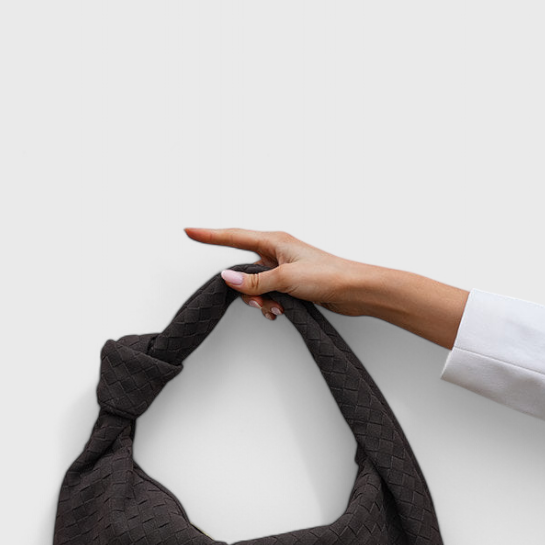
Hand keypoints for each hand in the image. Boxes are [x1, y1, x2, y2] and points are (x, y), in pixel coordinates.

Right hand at [183, 227, 375, 319]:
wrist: (355, 290)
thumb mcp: (285, 279)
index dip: (209, 235)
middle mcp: (277, 252)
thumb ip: (254, 280)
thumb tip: (228, 278)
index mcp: (274, 242)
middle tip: (259, 301)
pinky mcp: (291, 284)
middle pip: (243, 269)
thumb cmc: (328, 276)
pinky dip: (271, 305)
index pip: (233, 236)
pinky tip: (282, 312)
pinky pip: (268, 295)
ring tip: (278, 309)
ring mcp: (283, 269)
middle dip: (246, 289)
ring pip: (255, 286)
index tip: (189, 231)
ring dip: (261, 301)